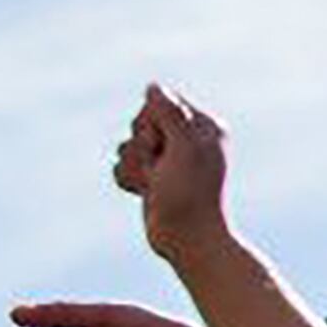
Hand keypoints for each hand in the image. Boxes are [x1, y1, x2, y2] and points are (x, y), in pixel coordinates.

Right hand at [115, 84, 234, 263]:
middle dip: (142, 146)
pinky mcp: (152, 178)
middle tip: (163, 169)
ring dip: (135, 166)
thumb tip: (154, 87)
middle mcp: (188, 141)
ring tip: (155, 185)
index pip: (159, 103)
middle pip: (140, 123)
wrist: (187, 239)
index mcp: (204, 127)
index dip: (153, 123)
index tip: (168, 146)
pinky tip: (145, 193)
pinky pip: (122, 166)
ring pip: (127, 146)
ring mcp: (168, 160)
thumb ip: (170, 114)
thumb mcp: (184, 147)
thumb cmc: (191, 194)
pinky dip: (128, 179)